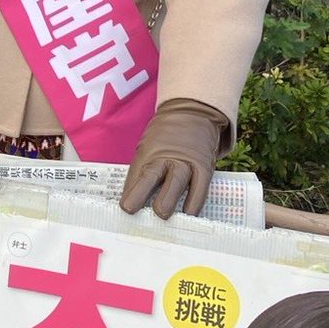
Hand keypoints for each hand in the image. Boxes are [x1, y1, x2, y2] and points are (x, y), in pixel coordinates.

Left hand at [119, 99, 227, 218]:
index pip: (135, 174)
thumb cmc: (166, 138)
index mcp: (148, 152)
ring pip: (176, 181)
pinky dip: (194, 201)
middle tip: (132, 208)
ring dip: (168, 198)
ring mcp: (185, 161)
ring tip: (162, 214)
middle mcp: (165, 156)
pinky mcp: (204, 166)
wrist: (191, 112)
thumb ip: (142, 172)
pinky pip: (200, 186)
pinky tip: (189, 213)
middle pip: (151, 175)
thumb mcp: (148, 148)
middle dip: (141, 192)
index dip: (129, 193)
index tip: (124, 208)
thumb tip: (132, 200)